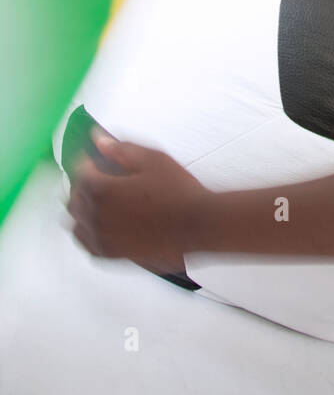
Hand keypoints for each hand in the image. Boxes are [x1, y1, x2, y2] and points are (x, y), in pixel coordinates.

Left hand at [68, 133, 209, 272]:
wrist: (198, 224)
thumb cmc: (179, 191)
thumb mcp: (153, 159)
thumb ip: (121, 148)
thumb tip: (98, 140)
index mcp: (102, 189)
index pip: (79, 171)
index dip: (87, 160)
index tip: (95, 157)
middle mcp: (96, 215)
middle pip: (74, 197)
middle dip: (82, 183)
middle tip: (98, 175)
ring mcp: (103, 237)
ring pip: (76, 222)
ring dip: (82, 208)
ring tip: (98, 200)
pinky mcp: (112, 254)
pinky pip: (86, 244)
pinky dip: (86, 232)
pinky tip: (97, 225)